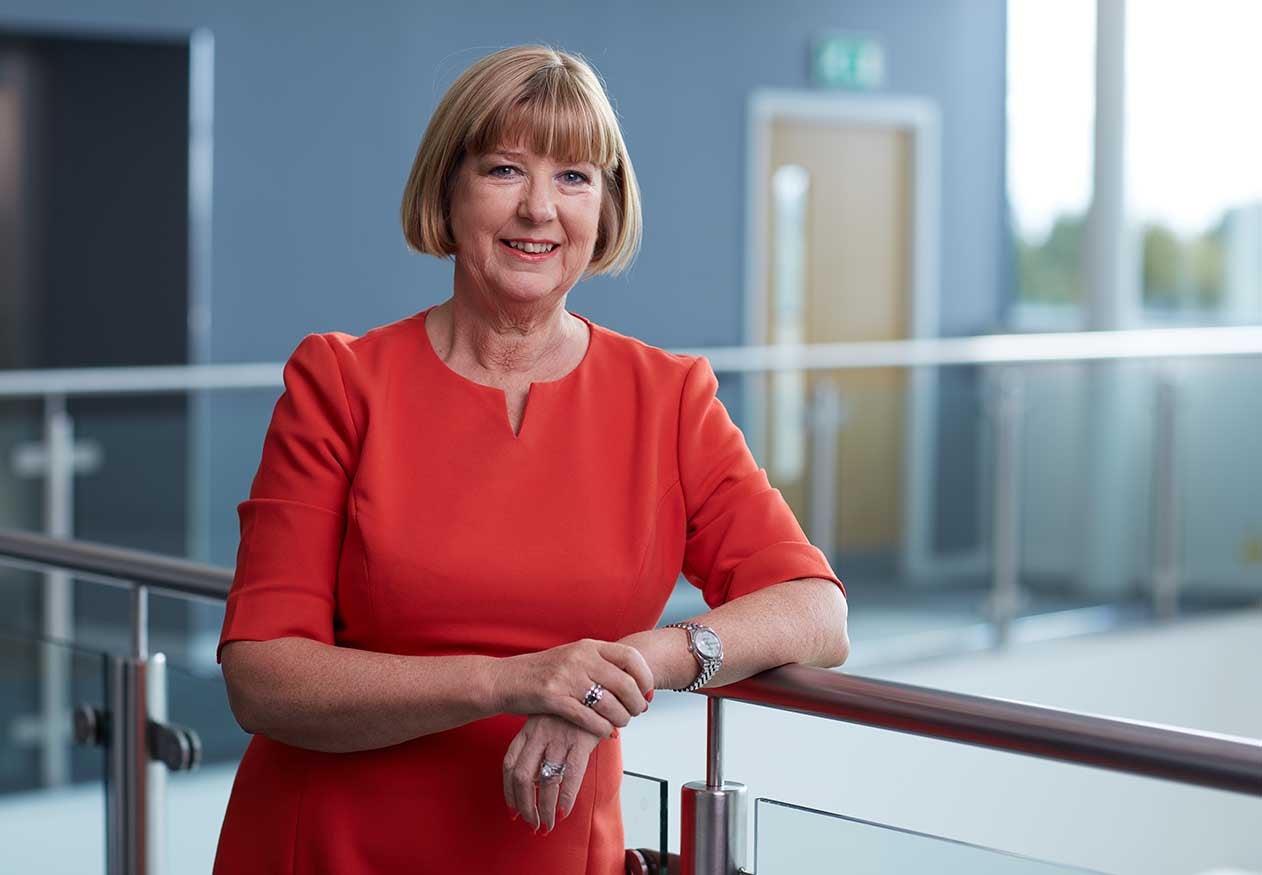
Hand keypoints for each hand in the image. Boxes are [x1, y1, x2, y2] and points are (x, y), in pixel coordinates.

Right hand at [489, 639, 653, 736]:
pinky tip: (604, 732)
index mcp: (588, 646)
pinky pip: (588, 717)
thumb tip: (633, 682)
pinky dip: (601, 728)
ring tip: (621, 723)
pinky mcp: (553, 698)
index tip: (647, 692)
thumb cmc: (543, 673)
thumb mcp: (573, 658)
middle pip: (625, 683)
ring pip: (609, 703)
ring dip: (621, 718)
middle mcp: (580, 658)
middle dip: (637, 702)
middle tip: (638, 712)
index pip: (630, 658)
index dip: (645, 677)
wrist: (506, 679)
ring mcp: (566, 677)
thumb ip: (600, 665)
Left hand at [502, 714, 600, 832]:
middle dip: (524, 806)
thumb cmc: (572, 706)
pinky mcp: (581, 741)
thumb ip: (538, 743)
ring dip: (544, 809)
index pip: (510, 764)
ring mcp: (560, 737)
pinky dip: (565, 798)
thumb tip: (534, 778)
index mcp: (529, 729)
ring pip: (545, 781)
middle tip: (530, 823)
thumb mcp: (548, 718)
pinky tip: (564, 811)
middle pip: (523, 777)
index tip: (512, 808)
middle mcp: (540, 734)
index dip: (509, 790)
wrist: (597, 687)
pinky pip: (571, 776)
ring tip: (547, 825)